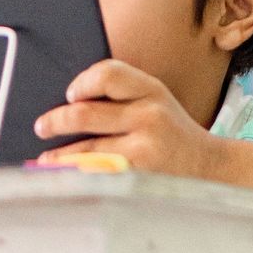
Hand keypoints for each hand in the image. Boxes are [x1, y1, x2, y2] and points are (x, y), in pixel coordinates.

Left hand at [33, 60, 216, 177]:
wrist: (210, 168)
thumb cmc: (173, 134)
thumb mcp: (157, 103)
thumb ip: (123, 98)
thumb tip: (72, 103)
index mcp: (152, 89)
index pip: (108, 73)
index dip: (82, 82)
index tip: (69, 95)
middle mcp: (148, 114)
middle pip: (86, 113)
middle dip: (57, 121)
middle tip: (42, 126)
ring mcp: (143, 148)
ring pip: (86, 150)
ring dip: (59, 156)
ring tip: (45, 159)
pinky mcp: (139, 177)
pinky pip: (97, 175)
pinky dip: (76, 176)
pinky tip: (66, 178)